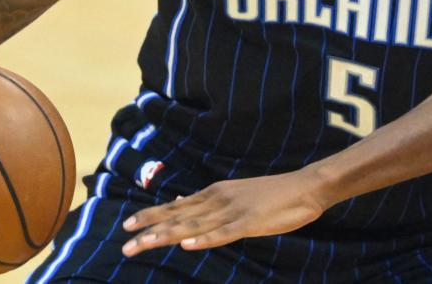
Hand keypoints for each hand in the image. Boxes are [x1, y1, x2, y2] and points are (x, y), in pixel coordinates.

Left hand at [121, 170, 327, 255]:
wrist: (306, 187)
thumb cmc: (272, 194)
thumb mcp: (235, 194)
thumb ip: (209, 202)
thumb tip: (180, 202)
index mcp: (215, 194)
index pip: (177, 206)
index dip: (153, 215)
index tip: (129, 225)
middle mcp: (219, 199)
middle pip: (179, 216)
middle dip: (151, 229)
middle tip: (125, 242)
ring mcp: (234, 211)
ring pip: (194, 226)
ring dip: (168, 236)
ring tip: (145, 244)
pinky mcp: (250, 222)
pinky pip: (224, 233)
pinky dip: (204, 239)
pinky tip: (188, 245)